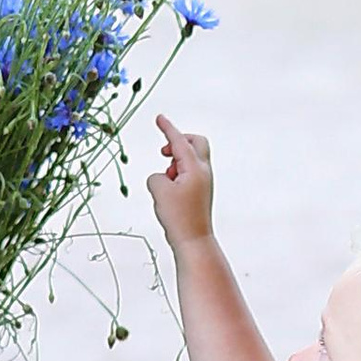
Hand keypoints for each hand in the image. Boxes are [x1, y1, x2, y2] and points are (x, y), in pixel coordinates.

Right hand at [148, 112, 216, 247]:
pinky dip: (177, 175)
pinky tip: (169, 193)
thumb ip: (156, 176)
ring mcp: (203, 182)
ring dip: (175, 163)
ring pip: (190, 159)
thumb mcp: (159, 191)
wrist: (193, 241)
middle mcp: (203, 172)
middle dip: (178, 142)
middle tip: (164, 154)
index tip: (159, 118)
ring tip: (166, 183)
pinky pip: (188, 173)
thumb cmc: (179, 217)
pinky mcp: (200, 192)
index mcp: (195, 168)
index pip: (179, 141)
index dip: (168, 128)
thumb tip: (163, 177)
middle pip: (195, 143)